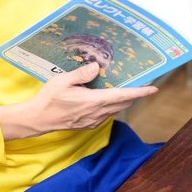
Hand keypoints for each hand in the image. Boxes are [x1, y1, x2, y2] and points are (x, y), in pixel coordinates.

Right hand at [0, 61, 156, 138]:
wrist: (38, 119)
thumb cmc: (49, 99)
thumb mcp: (63, 81)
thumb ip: (81, 74)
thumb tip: (96, 67)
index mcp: (93, 102)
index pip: (122, 96)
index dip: (139, 92)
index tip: (153, 89)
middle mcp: (97, 113)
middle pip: (123, 104)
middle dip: (134, 94)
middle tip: (144, 84)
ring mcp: (93, 120)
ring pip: (116, 110)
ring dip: (124, 100)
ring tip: (128, 89)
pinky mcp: (88, 124)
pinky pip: (107, 114)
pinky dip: (113, 106)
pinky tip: (109, 98)